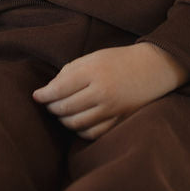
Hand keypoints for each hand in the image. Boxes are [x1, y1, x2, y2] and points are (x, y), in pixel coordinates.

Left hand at [32, 43, 187, 140]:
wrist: (153, 68)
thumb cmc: (120, 59)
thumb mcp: (94, 57)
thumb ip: (71, 71)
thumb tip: (50, 88)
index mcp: (93, 71)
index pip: (59, 88)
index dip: (44, 95)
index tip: (36, 96)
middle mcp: (102, 92)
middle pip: (66, 108)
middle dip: (52, 108)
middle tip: (48, 104)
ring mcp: (112, 109)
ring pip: (77, 124)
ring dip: (64, 120)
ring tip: (61, 113)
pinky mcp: (120, 121)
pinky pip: (93, 133)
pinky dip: (80, 131)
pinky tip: (77, 124)